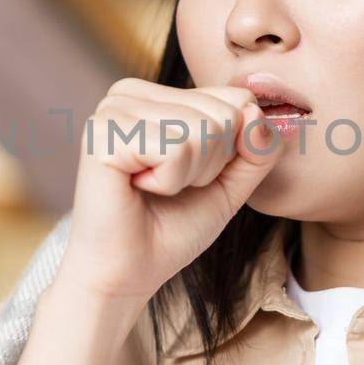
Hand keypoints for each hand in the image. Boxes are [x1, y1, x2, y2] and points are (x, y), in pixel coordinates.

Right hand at [56, 78, 281, 308]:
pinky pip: (177, 147)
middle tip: (168, 187)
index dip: (229, 152)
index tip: (189, 176)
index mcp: (157, 95)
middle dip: (209, 165)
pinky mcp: (104, 132)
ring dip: (190, 176)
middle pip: (224, 114)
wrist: (128, 273)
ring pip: (204, 129)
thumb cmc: (172, 228)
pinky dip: (169, 181)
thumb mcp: (230, 184)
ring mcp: (114, 109)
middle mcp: (131, 91)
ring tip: (153, 188)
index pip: (236, 100)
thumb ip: (257, 149)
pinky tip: (138, 188)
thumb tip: (259, 111)